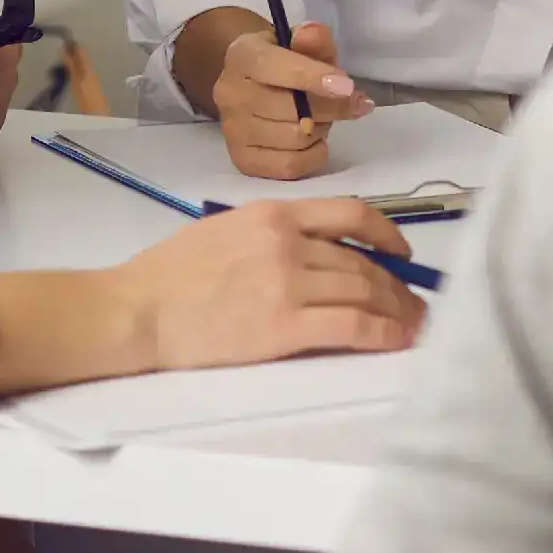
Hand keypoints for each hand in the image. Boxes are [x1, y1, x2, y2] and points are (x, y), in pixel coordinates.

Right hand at [121, 197, 425, 366]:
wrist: (137, 309)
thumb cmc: (168, 274)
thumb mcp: (225, 229)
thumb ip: (272, 233)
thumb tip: (315, 249)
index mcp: (273, 214)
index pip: (350, 213)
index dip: (387, 233)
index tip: (402, 252)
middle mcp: (289, 242)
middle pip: (362, 261)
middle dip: (396, 284)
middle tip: (415, 302)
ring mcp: (288, 283)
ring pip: (364, 291)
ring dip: (397, 309)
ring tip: (414, 324)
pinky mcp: (285, 326)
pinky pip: (352, 325)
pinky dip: (383, 332)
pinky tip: (398, 339)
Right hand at [211, 20, 370, 180]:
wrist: (256, 87)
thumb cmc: (287, 63)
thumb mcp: (302, 43)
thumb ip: (313, 39)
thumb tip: (314, 33)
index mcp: (242, 56)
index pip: (273, 66)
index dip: (312, 76)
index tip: (346, 86)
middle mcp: (229, 93)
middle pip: (291, 109)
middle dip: (330, 106)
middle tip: (345, 101)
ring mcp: (232, 129)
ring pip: (295, 139)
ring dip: (321, 129)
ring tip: (320, 118)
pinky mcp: (241, 159)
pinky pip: (290, 166)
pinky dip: (313, 156)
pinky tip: (314, 141)